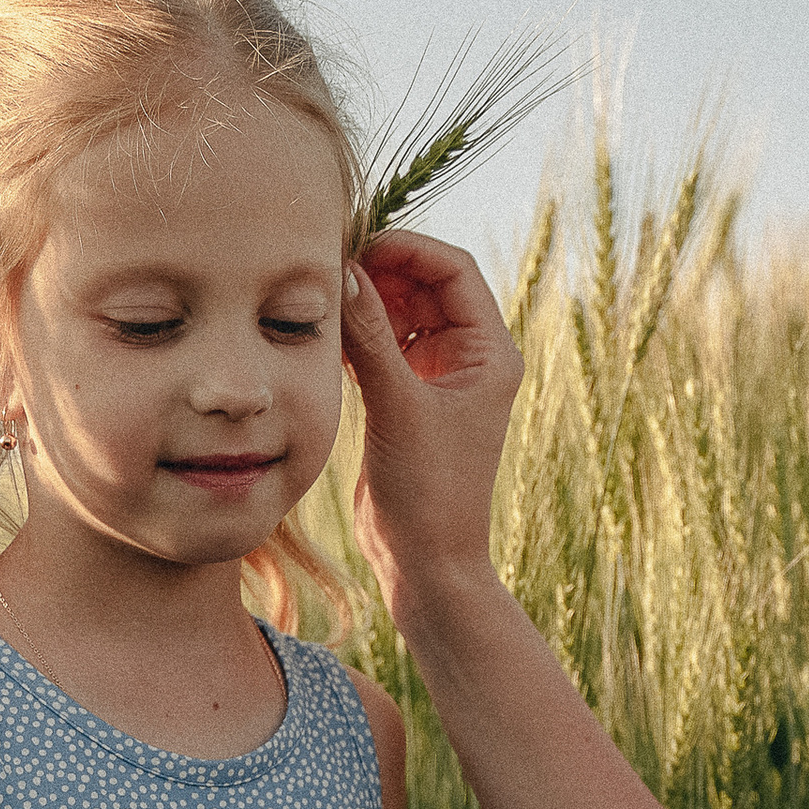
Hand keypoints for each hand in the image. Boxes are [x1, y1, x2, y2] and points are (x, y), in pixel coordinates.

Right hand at [341, 236, 522, 622]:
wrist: (424, 562)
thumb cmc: (429, 493)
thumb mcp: (399, 407)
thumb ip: (370, 337)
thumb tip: (344, 272)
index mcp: (490, 353)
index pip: (454, 270)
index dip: (407, 249)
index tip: (358, 246)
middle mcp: (469, 358)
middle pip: (423, 285)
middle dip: (379, 272)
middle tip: (327, 268)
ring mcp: (436, 377)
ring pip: (398, 314)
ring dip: (362, 303)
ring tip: (318, 299)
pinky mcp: (406, 398)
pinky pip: (379, 346)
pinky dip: (353, 335)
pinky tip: (320, 334)